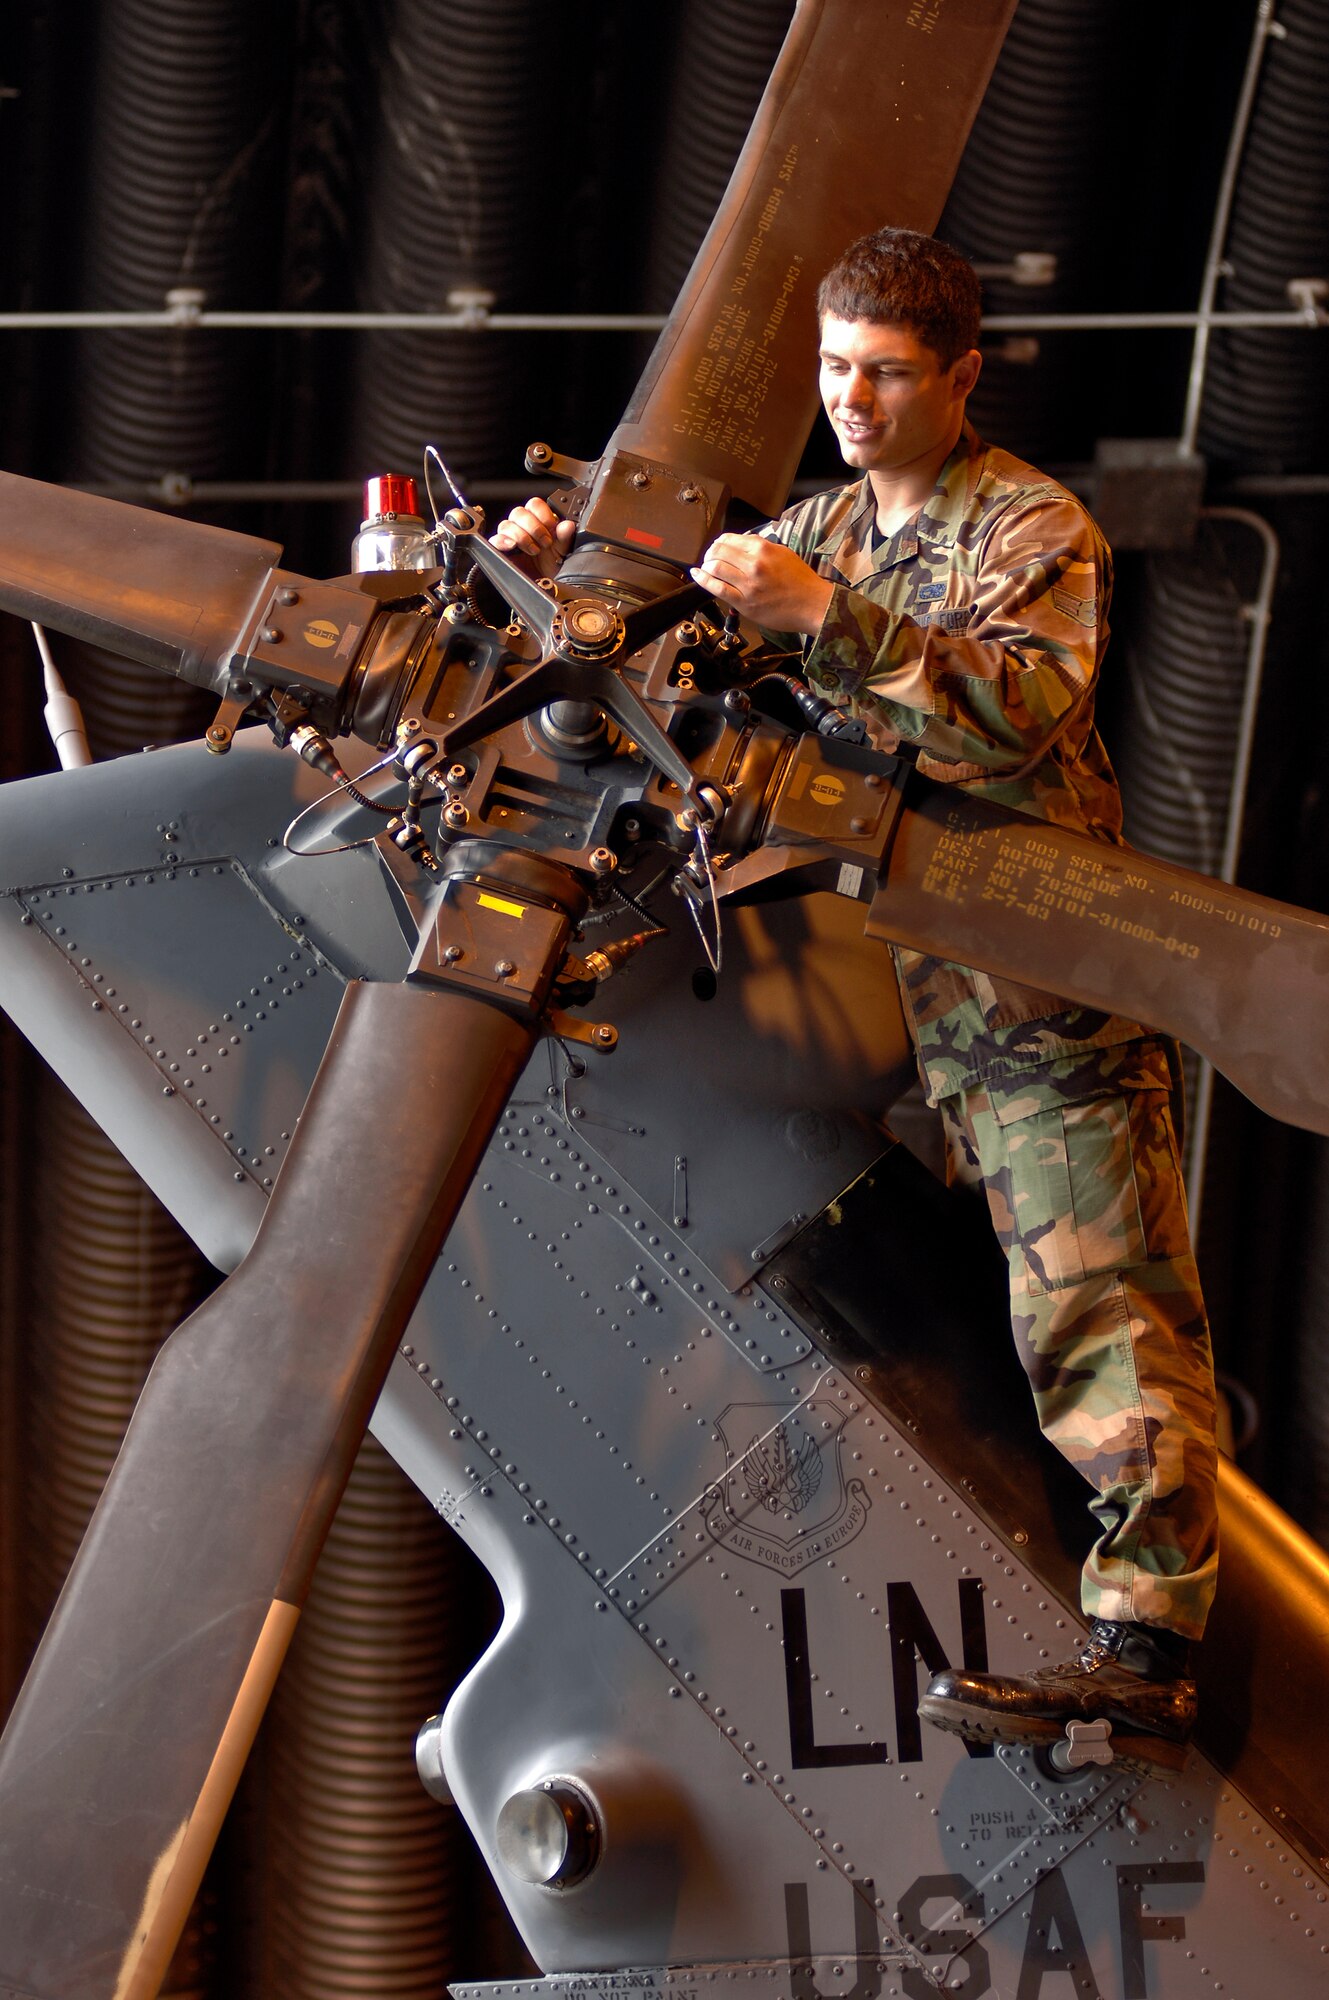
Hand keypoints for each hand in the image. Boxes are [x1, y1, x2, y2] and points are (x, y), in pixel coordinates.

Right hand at [491, 495, 574, 576]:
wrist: (548, 586)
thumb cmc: (554, 565)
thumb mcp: (563, 551)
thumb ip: (565, 537)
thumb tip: (567, 525)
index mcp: (538, 520)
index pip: (534, 505)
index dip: (542, 514)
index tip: (552, 528)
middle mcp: (523, 526)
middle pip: (518, 512)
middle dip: (533, 527)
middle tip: (545, 543)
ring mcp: (511, 537)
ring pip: (506, 525)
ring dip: (521, 537)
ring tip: (534, 550)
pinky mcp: (501, 550)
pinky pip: (494, 540)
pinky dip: (502, 541)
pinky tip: (512, 546)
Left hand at [690, 534, 833, 634]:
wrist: (813, 605)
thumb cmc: (801, 581)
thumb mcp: (783, 553)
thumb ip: (762, 546)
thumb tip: (742, 542)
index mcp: (763, 549)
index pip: (730, 539)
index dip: (719, 542)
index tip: (717, 546)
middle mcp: (754, 564)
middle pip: (718, 552)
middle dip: (710, 553)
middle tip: (709, 557)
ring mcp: (748, 584)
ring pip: (715, 568)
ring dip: (706, 566)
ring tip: (705, 568)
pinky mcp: (744, 603)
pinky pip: (717, 589)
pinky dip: (703, 580)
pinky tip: (697, 575)